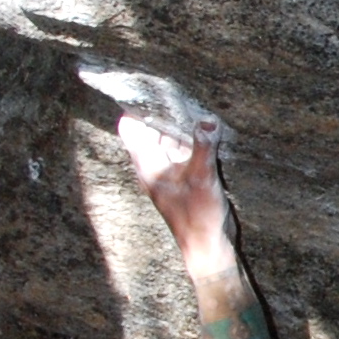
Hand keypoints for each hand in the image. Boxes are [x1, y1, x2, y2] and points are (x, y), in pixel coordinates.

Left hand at [115, 110, 235, 276]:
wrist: (209, 246)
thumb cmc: (197, 217)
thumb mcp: (201, 177)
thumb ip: (202, 147)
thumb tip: (207, 121)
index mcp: (147, 164)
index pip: (130, 126)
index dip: (138, 108)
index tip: (154, 91)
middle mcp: (155, 164)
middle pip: (151, 129)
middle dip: (165, 113)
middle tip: (181, 94)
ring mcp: (170, 170)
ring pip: (170, 138)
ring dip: (182, 126)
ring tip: (196, 106)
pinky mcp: (186, 175)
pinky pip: (185, 150)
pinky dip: (193, 139)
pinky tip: (208, 129)